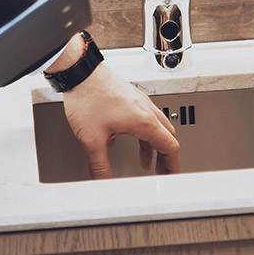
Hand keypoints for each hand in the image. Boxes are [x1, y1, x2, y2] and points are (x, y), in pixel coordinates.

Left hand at [62, 62, 180, 177]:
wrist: (80, 72)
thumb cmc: (87, 98)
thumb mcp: (92, 140)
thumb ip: (99, 166)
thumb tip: (104, 182)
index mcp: (144, 121)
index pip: (170, 147)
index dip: (173, 165)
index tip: (171, 176)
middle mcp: (146, 109)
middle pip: (168, 136)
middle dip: (166, 157)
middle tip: (162, 172)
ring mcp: (139, 101)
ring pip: (157, 126)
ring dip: (154, 146)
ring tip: (146, 160)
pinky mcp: (130, 97)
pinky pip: (145, 118)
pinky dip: (143, 134)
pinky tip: (127, 140)